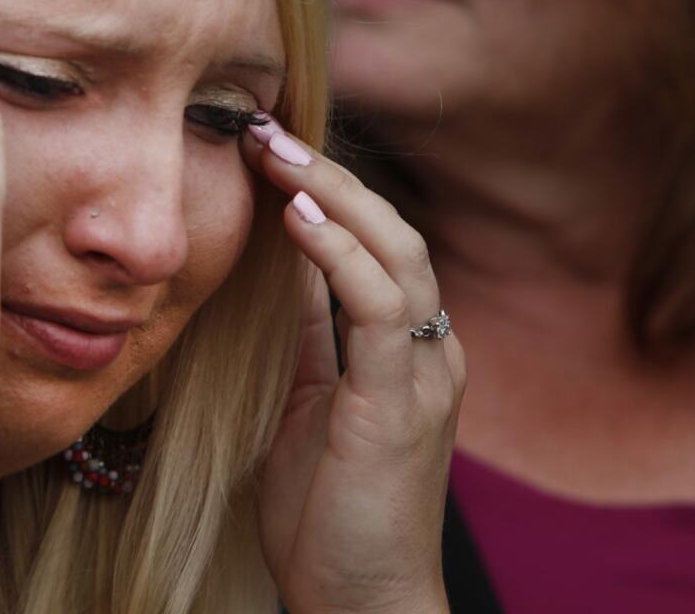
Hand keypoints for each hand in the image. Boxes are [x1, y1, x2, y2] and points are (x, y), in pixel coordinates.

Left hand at [246, 120, 462, 613]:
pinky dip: (342, 253)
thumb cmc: (329, 513)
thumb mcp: (311, 402)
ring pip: (396, 253)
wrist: (360, 603)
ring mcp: (423, 374)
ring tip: (278, 151)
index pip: (376, 245)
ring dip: (336, 192)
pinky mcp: (401, 403)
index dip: (327, 190)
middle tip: (265, 129)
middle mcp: (428, 351)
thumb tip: (287, 266)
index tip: (266, 148)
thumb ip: (311, 335)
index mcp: (407, 350)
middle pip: (393, 233)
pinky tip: (301, 215)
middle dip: (330, 172)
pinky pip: (377, 308)